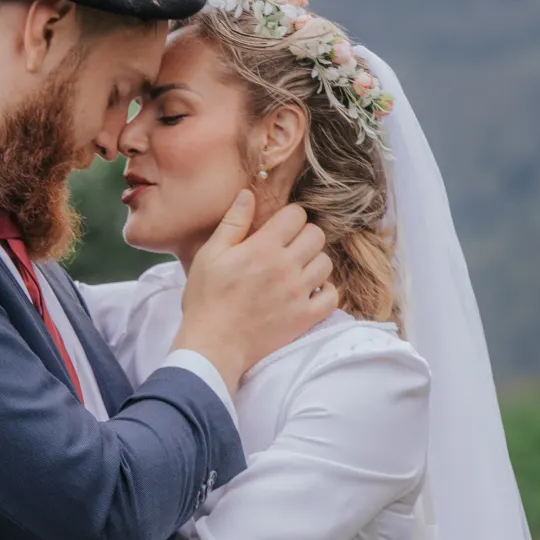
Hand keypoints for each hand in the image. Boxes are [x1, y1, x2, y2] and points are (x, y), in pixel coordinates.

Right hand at [175, 190, 337, 391]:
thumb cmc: (206, 299)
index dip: (289, 217)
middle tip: (289, 248)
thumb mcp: (210, 255)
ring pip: (326, 263)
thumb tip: (248, 194)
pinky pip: (332, 296)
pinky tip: (308, 292)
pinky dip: (324, 291)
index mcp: (263, 248)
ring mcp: (299, 293)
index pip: (296, 215)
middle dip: (304, 236)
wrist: (213, 345)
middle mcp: (286, 267)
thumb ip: (233, 223)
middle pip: (316, 235)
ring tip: (297, 270)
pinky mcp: (305, 317)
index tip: (279, 228)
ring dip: (314, 262)